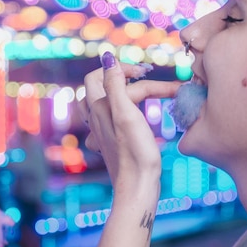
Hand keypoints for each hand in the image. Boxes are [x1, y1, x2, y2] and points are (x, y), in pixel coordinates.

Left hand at [80, 52, 180, 200]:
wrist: (138, 188)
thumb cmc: (135, 153)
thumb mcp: (127, 113)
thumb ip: (115, 84)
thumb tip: (107, 58)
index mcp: (99, 107)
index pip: (110, 75)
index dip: (130, 69)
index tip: (150, 73)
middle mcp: (96, 118)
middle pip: (100, 85)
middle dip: (124, 77)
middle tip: (147, 78)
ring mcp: (101, 133)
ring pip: (99, 104)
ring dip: (117, 93)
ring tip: (136, 93)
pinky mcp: (111, 144)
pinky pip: (108, 123)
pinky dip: (119, 114)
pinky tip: (130, 121)